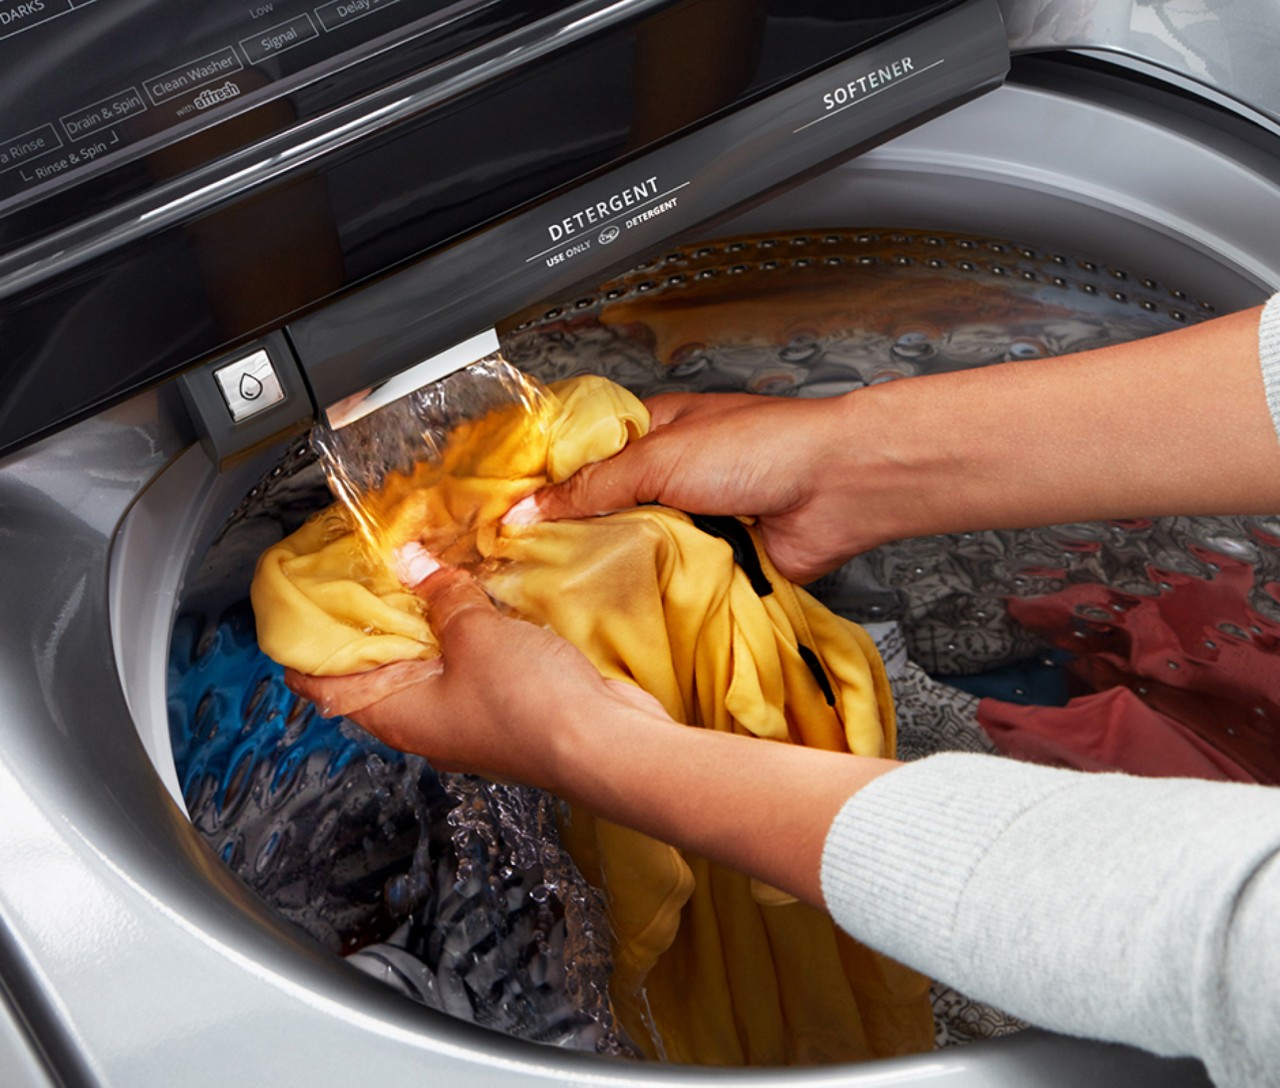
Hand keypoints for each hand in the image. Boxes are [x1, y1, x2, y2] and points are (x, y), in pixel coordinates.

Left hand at [285, 555, 670, 786]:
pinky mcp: (504, 706)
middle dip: (369, 619)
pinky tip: (474, 594)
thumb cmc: (529, 705)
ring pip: (426, 662)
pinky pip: (469, 662)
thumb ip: (442, 594)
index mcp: (396, 714)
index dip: (303, 647)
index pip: (323, 686)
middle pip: (375, 668)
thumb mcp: (476, 634)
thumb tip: (414, 564)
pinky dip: (463, 629)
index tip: (296, 606)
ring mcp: (465, 716)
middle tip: (363, 568)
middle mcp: (423, 721)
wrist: (604, 744)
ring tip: (418, 568)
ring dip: (422, 620)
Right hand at [504, 391, 873, 582]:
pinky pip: (671, 582)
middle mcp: (671, 477)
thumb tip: (529, 510)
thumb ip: (591, 487)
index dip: (549, 491)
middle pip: (606, 513)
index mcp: (654, 433)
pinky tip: (628, 603)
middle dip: (579, 538)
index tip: (512, 524)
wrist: (838, 489)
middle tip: (532, 567)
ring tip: (574, 590)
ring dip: (620, 567)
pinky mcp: (715, 562)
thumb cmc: (764, 447)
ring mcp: (694, 521)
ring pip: (636, 552)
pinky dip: (656, 591)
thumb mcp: (658, 458)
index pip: (585, 463)